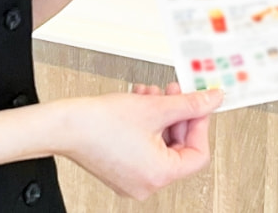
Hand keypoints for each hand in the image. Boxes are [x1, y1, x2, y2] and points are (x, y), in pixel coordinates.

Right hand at [60, 86, 222, 199]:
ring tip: (150, 94)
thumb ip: (189, 104)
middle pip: (178, 147)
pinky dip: (146, 125)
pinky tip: (139, 103)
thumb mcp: (155, 107)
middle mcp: (147, 184)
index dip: (200, 124)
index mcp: (159, 175)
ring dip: (160, 115)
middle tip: (173, 92)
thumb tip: (213, 100)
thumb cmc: (100, 123)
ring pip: (160, 144)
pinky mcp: (120, 170)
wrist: (64, 125)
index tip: (198, 105)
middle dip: (176, 115)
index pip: (198, 154)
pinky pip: (144, 147)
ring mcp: (132, 179)